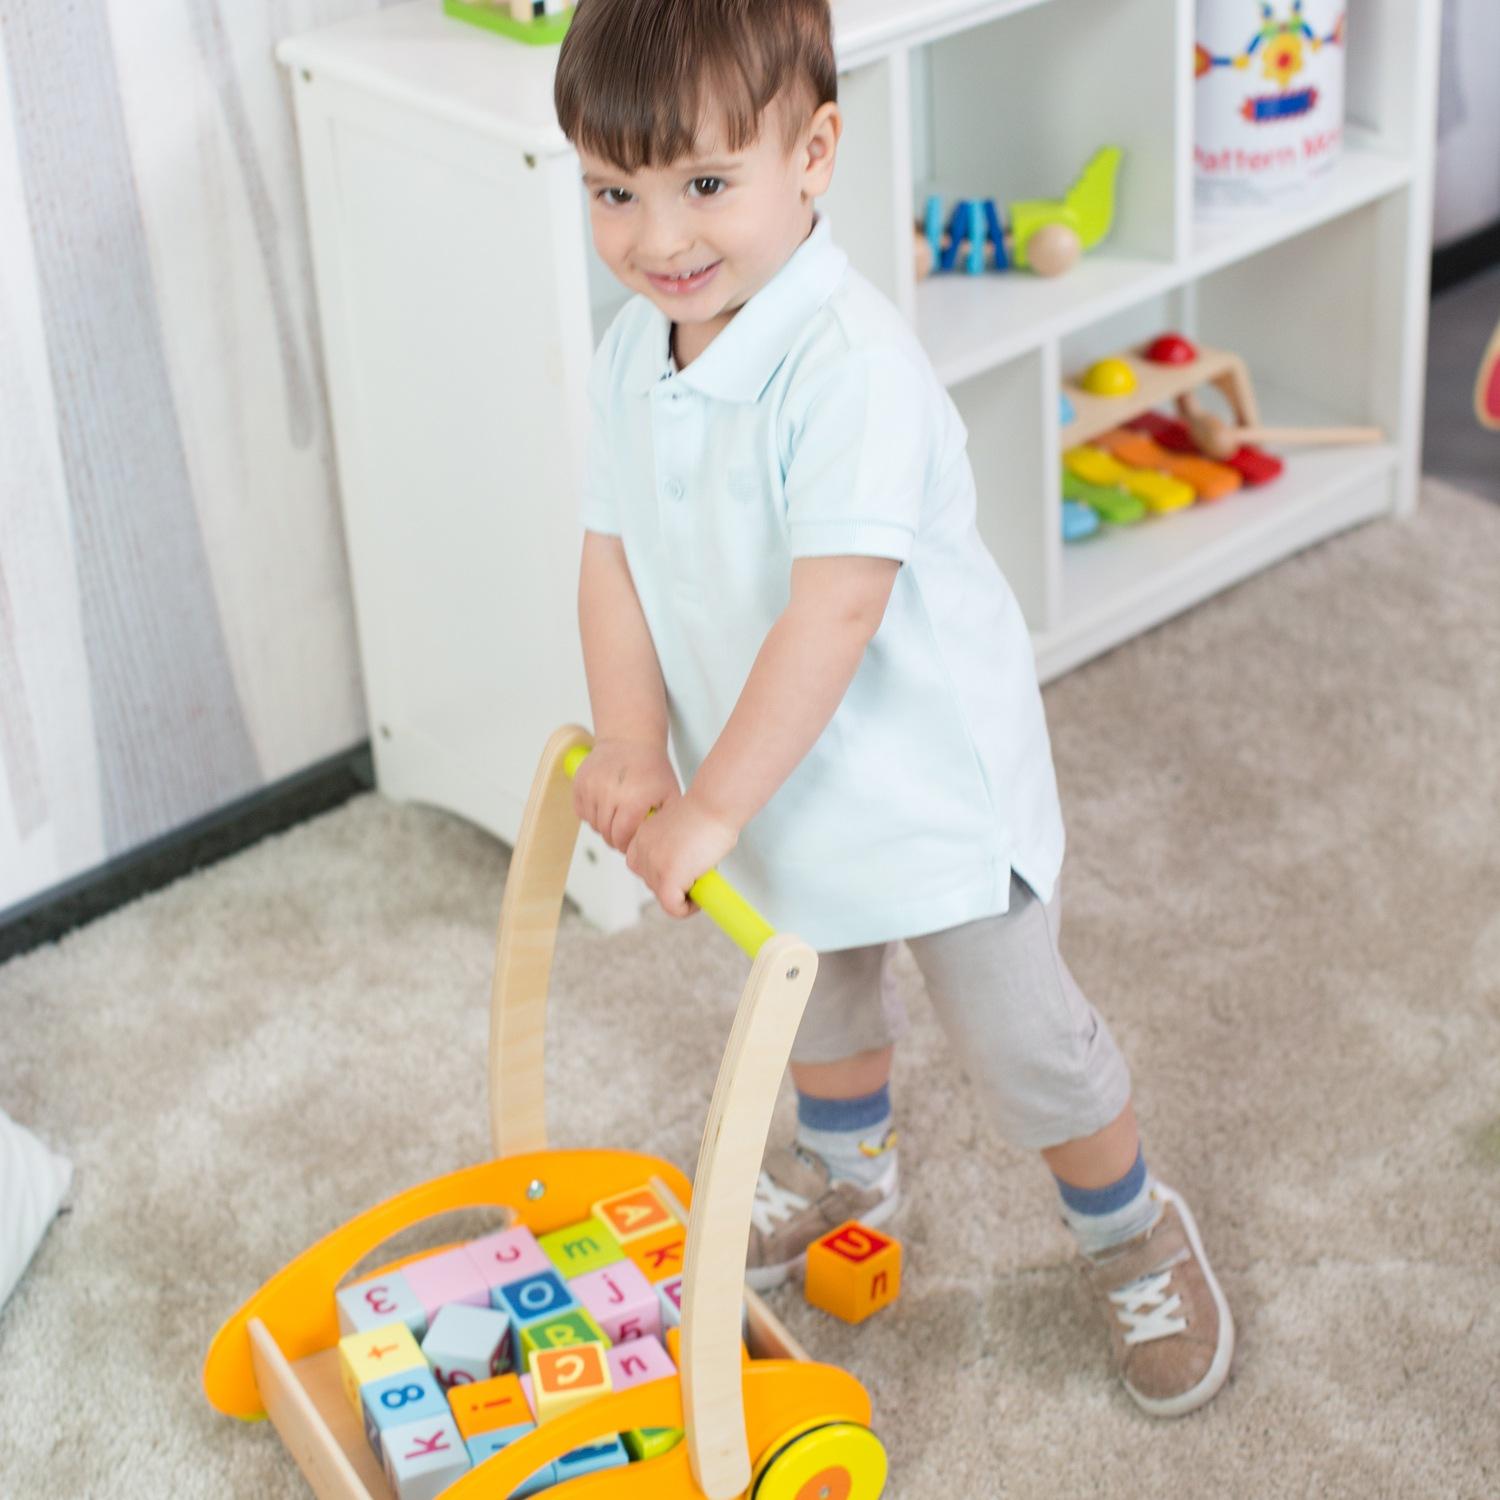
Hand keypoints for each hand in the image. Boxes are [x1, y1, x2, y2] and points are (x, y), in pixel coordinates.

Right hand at [573, 739, 679, 852]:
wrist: (630, 739)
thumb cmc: (652, 769)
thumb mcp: (670, 794)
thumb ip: (666, 822)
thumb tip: (660, 846)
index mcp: (633, 799)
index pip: (621, 837)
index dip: (626, 845)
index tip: (631, 844)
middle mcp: (609, 793)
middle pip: (605, 833)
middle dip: (615, 839)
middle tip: (624, 835)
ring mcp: (591, 787)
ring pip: (592, 824)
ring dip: (603, 826)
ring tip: (617, 817)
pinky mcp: (579, 783)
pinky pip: (581, 811)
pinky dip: (591, 814)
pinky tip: (605, 806)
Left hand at [625, 792, 738, 919]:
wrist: (714, 805)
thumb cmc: (706, 812)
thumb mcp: (676, 830)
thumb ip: (669, 848)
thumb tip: (680, 868)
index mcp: (640, 838)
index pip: (645, 870)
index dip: (667, 873)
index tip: (685, 870)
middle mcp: (640, 852)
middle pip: (655, 885)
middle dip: (677, 884)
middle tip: (697, 873)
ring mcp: (652, 866)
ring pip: (665, 898)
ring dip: (685, 894)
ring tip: (702, 878)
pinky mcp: (667, 879)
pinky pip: (674, 908)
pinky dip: (688, 908)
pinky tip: (701, 896)